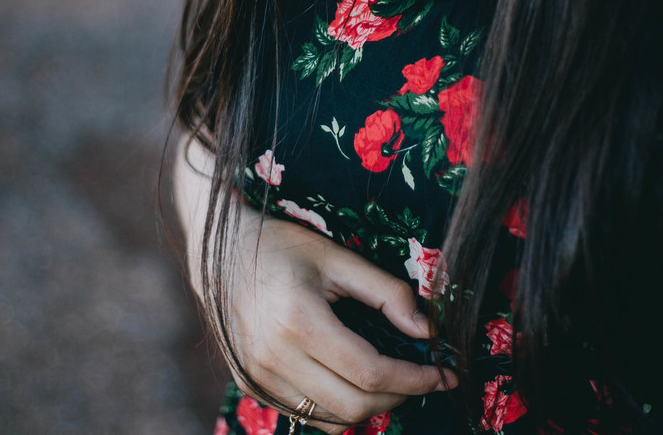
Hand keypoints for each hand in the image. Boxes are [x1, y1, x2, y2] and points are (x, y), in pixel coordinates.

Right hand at [222, 215, 457, 433]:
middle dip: (400, 396)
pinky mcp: (251, 385)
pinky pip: (306, 413)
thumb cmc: (281, 246)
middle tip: (424, 377)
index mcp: (298, 321)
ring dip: (371, 407)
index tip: (444, 373)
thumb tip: (427, 330)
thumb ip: (386, 292)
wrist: (219, 254)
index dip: (415, 378)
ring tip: (394, 379)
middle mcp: (273, 357)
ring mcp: (258, 376)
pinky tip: (354, 380)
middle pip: (354, 405)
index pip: (370, 372)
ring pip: (331, 418)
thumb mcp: (337, 257)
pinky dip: (339, 407)